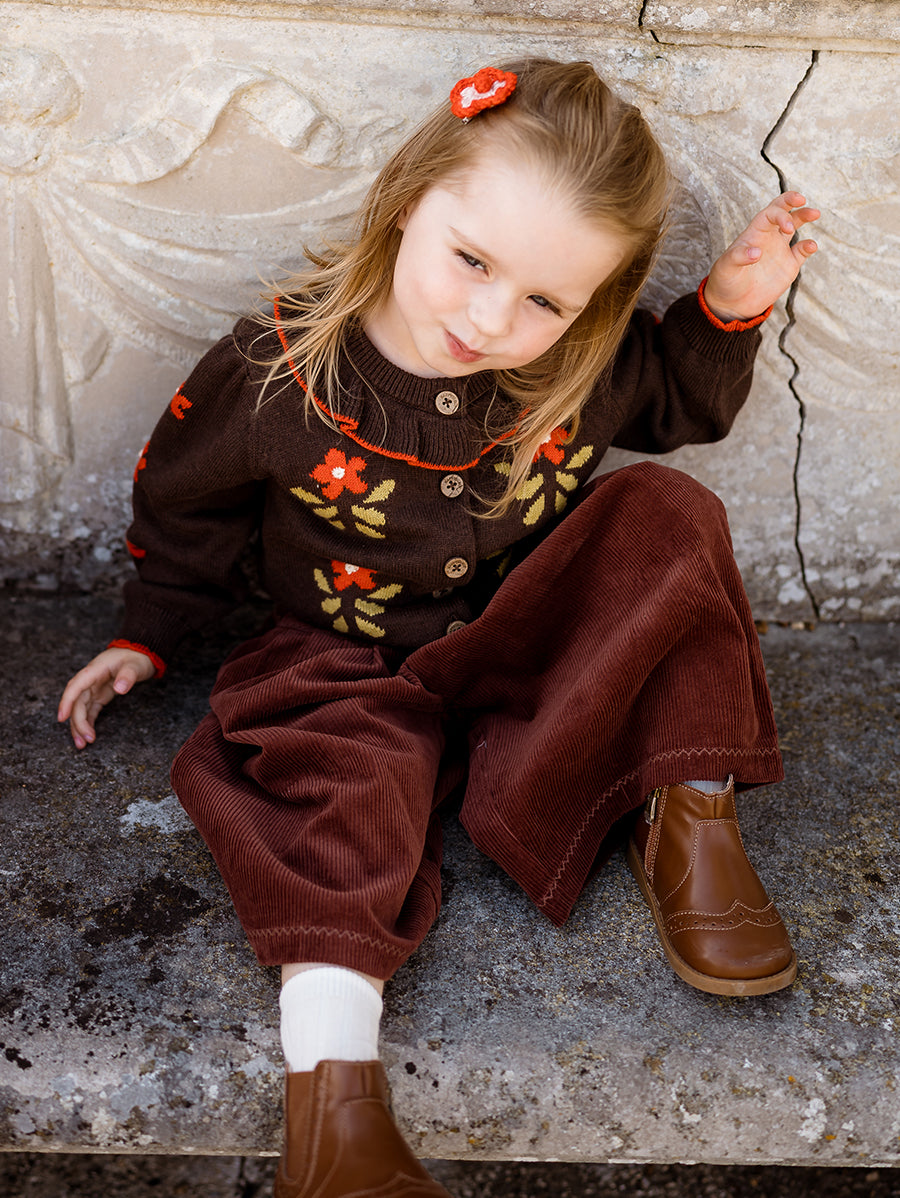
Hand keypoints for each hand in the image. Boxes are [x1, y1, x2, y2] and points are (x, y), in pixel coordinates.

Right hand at [57, 647, 155, 748]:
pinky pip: (89, 711)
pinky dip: (88, 723)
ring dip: (79, 726)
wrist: (139, 653)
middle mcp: (90, 680)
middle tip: (84, 740)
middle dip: (77, 722)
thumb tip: (119, 688)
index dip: (66, 701)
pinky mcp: (99, 695)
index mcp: (94, 670)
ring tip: (82, 744)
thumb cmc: (136, 658)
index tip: (61, 717)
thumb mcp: (135, 666)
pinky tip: (88, 736)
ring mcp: (93, 688)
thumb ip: (128, 676)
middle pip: (77, 702)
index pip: (75, 686)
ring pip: (80, 709)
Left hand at [703, 192, 819, 322]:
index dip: (780, 213)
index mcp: (754, 233)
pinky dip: (808, 246)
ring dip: (804, 216)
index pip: (769, 213)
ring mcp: (780, 250)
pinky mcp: (789, 265)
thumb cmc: (725, 281)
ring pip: (795, 226)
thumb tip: (756, 252)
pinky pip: (802, 251)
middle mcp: (768, 237)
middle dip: (791, 201)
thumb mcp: (725, 268)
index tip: (787, 226)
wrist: (732, 303)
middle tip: (801, 199)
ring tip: (815, 213)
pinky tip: (811, 246)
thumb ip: (737, 257)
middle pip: (781, 211)